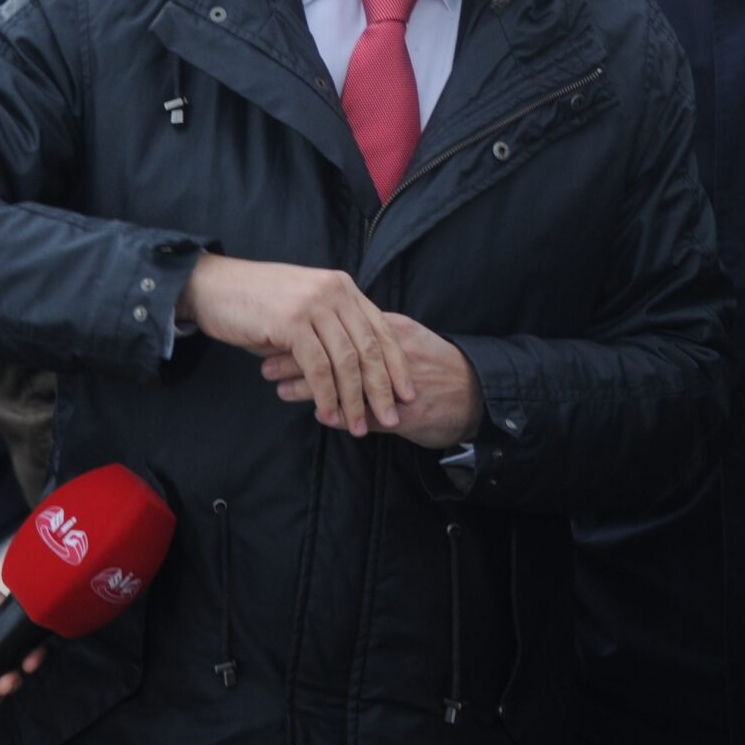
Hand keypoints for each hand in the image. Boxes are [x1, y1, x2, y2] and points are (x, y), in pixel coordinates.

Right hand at [181, 254, 414, 435]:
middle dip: (382, 388)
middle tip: (392, 418)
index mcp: (343, 287)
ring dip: (354, 399)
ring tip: (359, 426)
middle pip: (370, 348)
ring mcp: (314, 305)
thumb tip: (356, 368)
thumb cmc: (257, 303)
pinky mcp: (292, 322)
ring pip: (347, 361)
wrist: (213, 286)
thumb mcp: (303, 307)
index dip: (398, 364)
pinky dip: (326, 396)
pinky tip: (328, 415)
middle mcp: (334, 292)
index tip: (408, 393)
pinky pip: (318, 367)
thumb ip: (330, 328)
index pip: (383, 329)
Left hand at [265, 314, 483, 449]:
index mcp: (389, 328)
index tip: (276, 335)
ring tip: (279, 389)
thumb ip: (371, 346)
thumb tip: (335, 345)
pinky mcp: (403, 410)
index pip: (337, 327)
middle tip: (264, 362)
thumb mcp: (405, 346)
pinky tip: (320, 416)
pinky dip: (341, 413)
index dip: (305, 332)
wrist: (479, 396)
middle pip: (334, 350)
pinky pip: (366, 411)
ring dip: (310, 386)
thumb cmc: (438, 371)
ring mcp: (396, 381)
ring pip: (344, 379)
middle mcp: (389, 350)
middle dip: (297, 357)